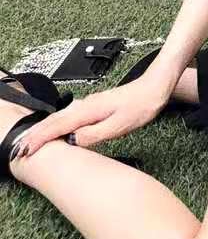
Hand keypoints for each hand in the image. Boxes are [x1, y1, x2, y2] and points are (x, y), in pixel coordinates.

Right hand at [20, 75, 171, 156]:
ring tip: (33, 142)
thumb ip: (94, 135)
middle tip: (21, 151)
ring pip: (61, 117)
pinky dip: (58, 124)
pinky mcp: (96, 105)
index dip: (39, 140)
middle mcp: (86, 105)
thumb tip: (73, 141)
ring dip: (45, 130)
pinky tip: (59, 129)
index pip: (57, 127)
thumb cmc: (142, 104)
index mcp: (88, 110)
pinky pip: (70, 115)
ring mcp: (91, 103)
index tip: (25, 152)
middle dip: (35, 135)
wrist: (156, 87)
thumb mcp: (119, 125)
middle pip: (54, 121)